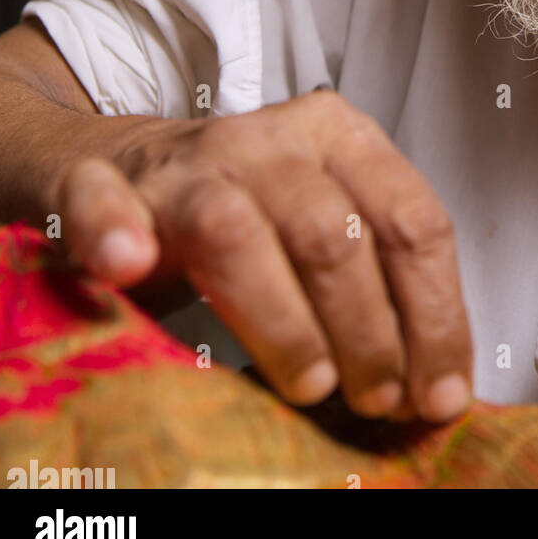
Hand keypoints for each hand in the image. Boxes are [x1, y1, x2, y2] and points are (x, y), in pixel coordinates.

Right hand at [46, 90, 472, 422]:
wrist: (131, 163)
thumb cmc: (254, 211)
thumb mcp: (329, 225)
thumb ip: (379, 285)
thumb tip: (437, 387)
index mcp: (338, 137)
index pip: (410, 220)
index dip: (434, 314)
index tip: (438, 391)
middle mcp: (267, 139)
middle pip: (331, 234)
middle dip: (367, 332)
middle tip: (375, 401)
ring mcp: (182, 161)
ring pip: (233, 231)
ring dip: (279, 320)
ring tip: (309, 384)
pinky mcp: (99, 181)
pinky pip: (99, 199)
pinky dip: (111, 231)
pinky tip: (125, 265)